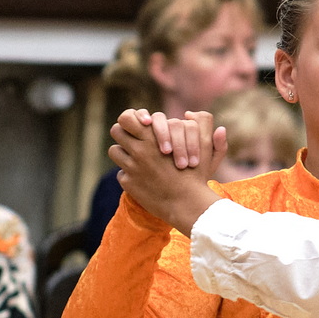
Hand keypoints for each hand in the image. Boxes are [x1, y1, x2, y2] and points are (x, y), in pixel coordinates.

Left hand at [108, 109, 223, 233]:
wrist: (188, 204)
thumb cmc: (196, 173)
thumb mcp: (204, 145)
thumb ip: (203, 123)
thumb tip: (189, 113)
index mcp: (153, 137)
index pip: (126, 118)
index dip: (130, 119)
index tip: (140, 125)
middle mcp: (139, 150)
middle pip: (116, 131)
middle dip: (124, 133)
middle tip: (133, 138)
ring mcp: (131, 167)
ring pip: (114, 151)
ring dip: (124, 153)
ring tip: (135, 158)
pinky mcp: (128, 183)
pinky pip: (121, 173)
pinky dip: (129, 175)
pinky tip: (141, 178)